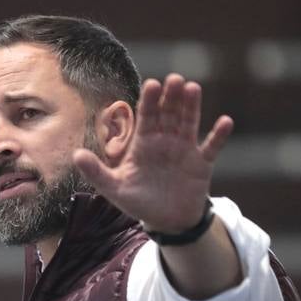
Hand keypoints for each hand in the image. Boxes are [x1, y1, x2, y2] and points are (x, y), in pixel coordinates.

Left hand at [72, 74, 232, 232]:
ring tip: (193, 88)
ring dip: (192, 106)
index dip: (149, 101)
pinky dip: (218, 136)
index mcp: (144, 144)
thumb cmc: (139, 203)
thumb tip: (75, 155)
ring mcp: (185, 150)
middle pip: (169, 114)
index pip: (146, 117)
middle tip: (174, 79)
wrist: (166, 222)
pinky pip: (212, 147)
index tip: (151, 84)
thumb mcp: (114, 189)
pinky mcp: (202, 164)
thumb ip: (96, 172)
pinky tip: (225, 121)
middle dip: (171, 97)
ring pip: (189, 123)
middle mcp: (165, 141)